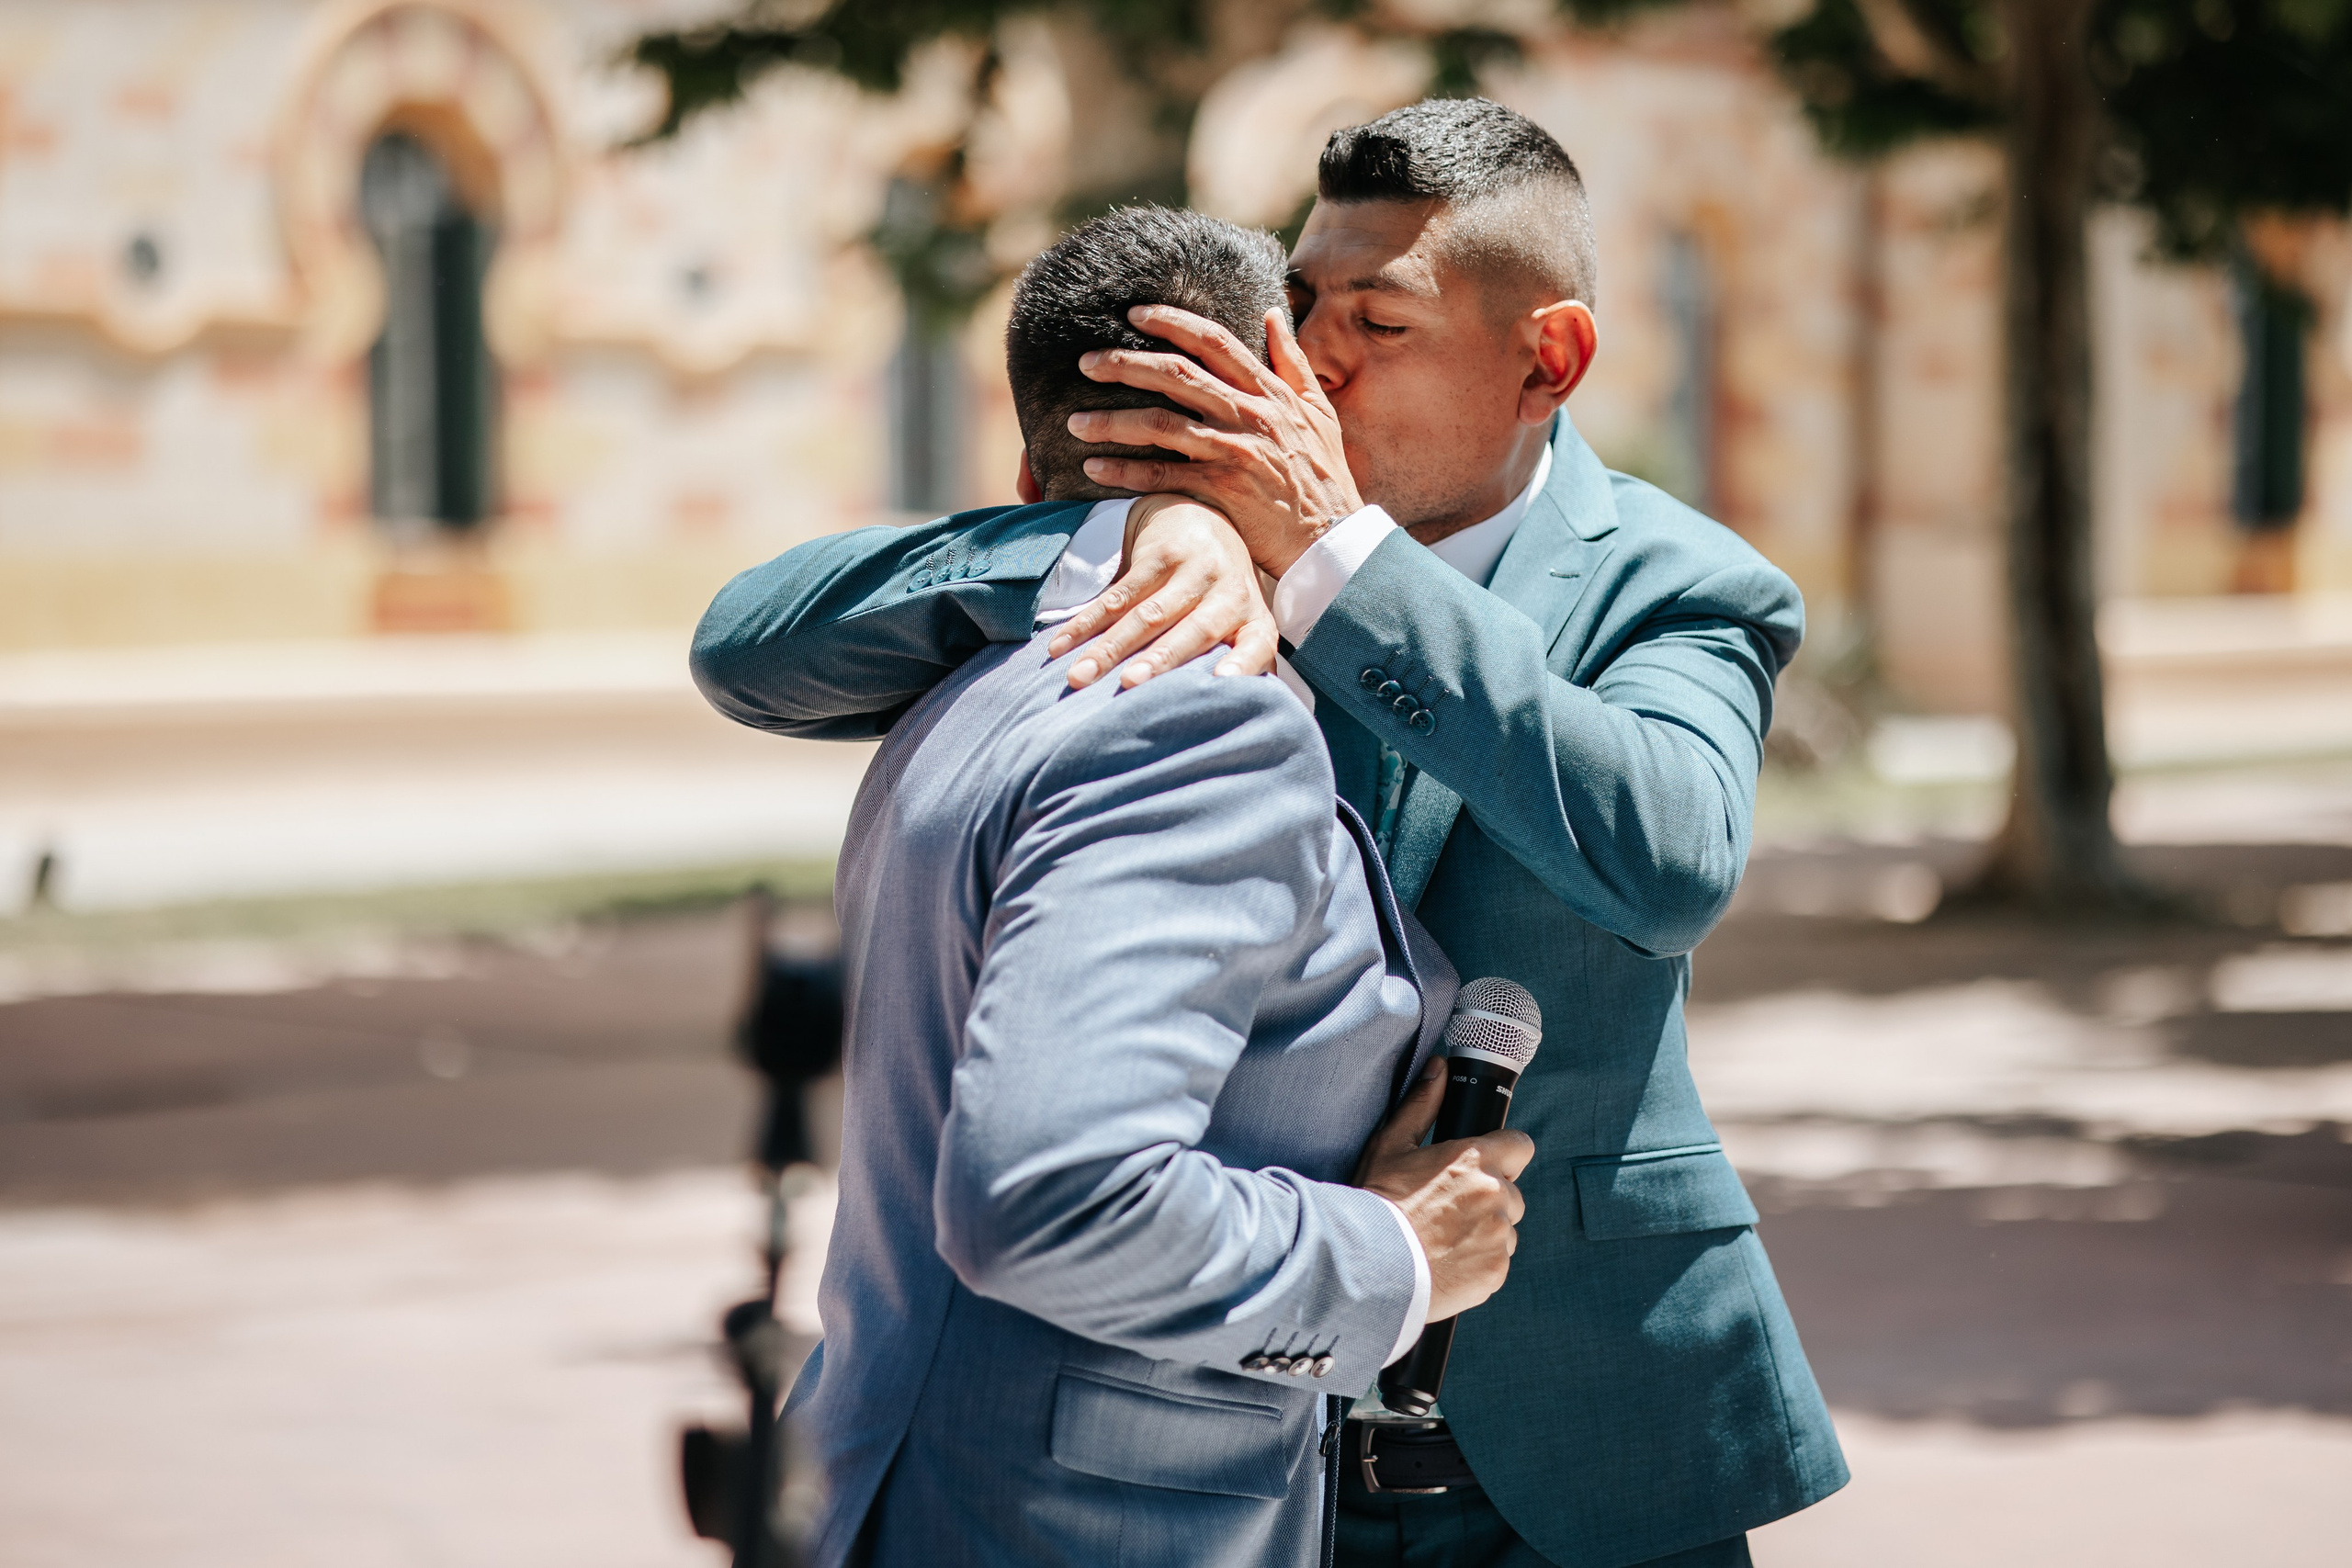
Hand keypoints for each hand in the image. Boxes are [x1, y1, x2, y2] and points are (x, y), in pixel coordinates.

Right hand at [1045, 495, 1279, 688]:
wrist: (1204, 518)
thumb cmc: (1221, 596)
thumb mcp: (1242, 625)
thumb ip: (1242, 666)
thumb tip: (1235, 725)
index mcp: (1254, 619)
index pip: (1256, 645)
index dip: (1242, 664)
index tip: (1222, 683)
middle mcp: (1229, 592)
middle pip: (1193, 631)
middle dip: (1159, 659)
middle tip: (1129, 685)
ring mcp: (1194, 569)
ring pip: (1146, 615)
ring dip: (1109, 647)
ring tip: (1079, 676)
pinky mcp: (1161, 553)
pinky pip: (1117, 594)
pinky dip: (1086, 622)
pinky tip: (1061, 645)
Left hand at [1066, 305, 1361, 577]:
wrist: (1333, 539)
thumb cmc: (1323, 477)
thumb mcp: (1319, 412)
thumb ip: (1292, 362)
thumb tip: (1272, 313)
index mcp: (1269, 392)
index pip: (1214, 341)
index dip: (1172, 322)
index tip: (1135, 313)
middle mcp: (1249, 414)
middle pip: (1175, 374)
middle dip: (1123, 363)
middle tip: (1085, 363)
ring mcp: (1234, 451)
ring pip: (1160, 423)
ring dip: (1111, 420)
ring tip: (1074, 423)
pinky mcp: (1222, 490)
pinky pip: (1161, 474)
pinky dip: (1124, 470)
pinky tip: (1094, 467)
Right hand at [1356, 1061, 1533, 1321]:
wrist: (1368, 1265)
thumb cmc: (1378, 1201)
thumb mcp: (1391, 1145)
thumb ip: (1421, 1104)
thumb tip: (1438, 1067)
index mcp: (1475, 1159)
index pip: (1520, 1146)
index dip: (1503, 1155)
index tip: (1484, 1166)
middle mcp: (1495, 1195)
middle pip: (1512, 1192)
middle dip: (1490, 1198)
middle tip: (1451, 1210)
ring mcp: (1499, 1235)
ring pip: (1506, 1228)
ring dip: (1486, 1231)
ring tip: (1445, 1239)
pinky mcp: (1497, 1271)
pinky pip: (1498, 1261)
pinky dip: (1479, 1262)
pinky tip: (1447, 1262)